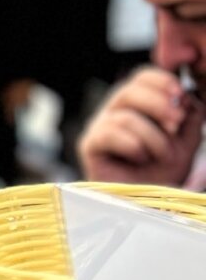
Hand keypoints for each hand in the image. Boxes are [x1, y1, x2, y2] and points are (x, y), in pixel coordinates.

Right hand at [79, 67, 204, 185]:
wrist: (145, 203)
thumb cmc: (162, 171)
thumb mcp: (187, 141)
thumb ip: (191, 116)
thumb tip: (187, 97)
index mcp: (137, 104)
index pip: (142, 77)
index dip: (162, 81)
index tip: (180, 96)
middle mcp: (114, 111)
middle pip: (129, 90)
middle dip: (158, 105)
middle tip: (175, 125)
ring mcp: (99, 127)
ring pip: (124, 116)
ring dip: (152, 137)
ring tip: (162, 155)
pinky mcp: (89, 145)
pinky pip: (109, 134)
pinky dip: (132, 146)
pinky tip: (140, 159)